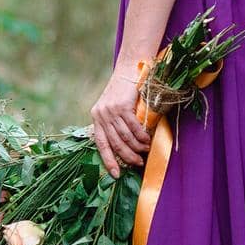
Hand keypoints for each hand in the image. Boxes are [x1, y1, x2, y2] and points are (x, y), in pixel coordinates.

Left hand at [91, 64, 151, 178]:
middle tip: (138, 163)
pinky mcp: (123, 106)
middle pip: (115, 143)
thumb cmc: (122, 92)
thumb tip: (124, 148)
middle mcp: (101, 115)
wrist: (128, 70)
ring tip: (145, 151)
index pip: (100, 144)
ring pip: (125, 137)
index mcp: (96, 118)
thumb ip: (113, 124)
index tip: (116, 175)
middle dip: (128, 157)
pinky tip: (148, 140)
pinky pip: (134, 127)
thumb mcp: (112, 108)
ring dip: (137, 147)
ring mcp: (111, 110)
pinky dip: (142, 136)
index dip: (109, 161)